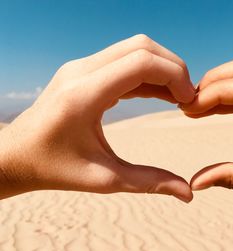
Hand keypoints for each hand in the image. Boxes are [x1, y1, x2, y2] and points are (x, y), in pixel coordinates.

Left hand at [0, 34, 194, 201]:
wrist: (16, 156)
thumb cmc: (54, 168)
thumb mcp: (104, 179)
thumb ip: (149, 182)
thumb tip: (187, 193)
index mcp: (83, 96)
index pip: (141, 62)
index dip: (174, 76)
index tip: (189, 101)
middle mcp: (80, 72)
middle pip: (142, 47)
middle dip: (173, 68)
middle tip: (187, 98)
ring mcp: (80, 67)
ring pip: (134, 49)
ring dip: (161, 68)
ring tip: (178, 97)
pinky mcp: (83, 71)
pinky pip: (124, 60)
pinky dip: (148, 73)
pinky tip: (161, 94)